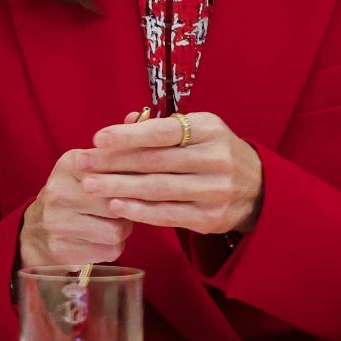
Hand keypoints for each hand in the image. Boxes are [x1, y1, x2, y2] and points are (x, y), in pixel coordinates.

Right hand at [20, 148, 133, 266]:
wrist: (36, 229)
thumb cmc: (74, 195)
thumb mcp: (88, 170)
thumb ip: (117, 162)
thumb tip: (153, 161)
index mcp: (70, 164)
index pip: (117, 172)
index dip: (134, 182)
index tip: (143, 185)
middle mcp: (59, 191)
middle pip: (118, 204)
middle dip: (128, 209)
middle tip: (124, 208)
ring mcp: (56, 222)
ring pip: (116, 231)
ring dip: (121, 230)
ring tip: (112, 224)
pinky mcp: (61, 249)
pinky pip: (109, 252)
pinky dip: (112, 247)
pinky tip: (100, 239)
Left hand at [80, 111, 262, 234]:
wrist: (258, 188)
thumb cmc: (212, 150)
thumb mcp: (196, 129)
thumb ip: (158, 126)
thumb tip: (123, 121)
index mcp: (208, 129)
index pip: (162, 131)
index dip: (128, 135)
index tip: (97, 138)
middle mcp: (215, 159)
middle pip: (155, 162)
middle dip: (113, 163)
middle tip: (82, 164)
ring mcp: (215, 191)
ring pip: (158, 190)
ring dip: (119, 188)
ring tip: (90, 186)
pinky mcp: (211, 218)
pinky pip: (168, 215)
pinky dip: (139, 211)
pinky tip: (116, 206)